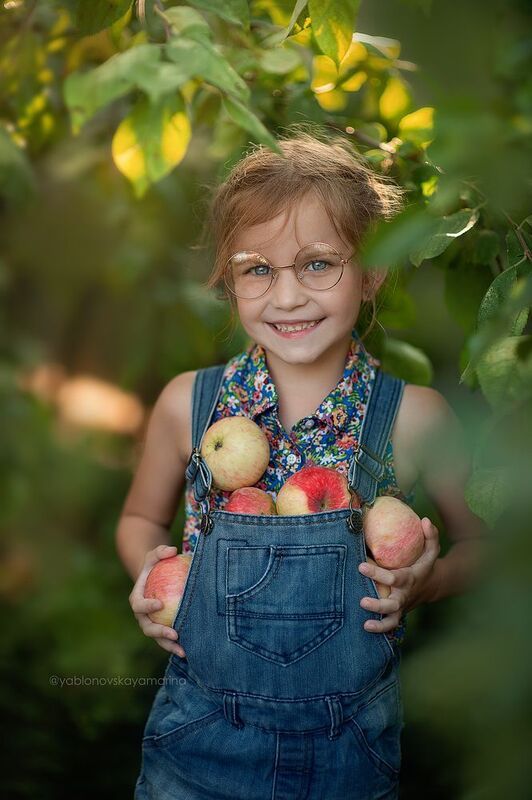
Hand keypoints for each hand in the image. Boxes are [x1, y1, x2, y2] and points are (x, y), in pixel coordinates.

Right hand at [129, 544, 186, 657]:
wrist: (156, 580)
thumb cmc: (155, 565)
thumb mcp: (154, 555)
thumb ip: (160, 551)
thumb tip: (172, 551)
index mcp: (137, 599)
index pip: (139, 605)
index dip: (148, 606)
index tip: (160, 604)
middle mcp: (142, 616)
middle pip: (148, 627)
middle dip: (159, 633)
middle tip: (174, 633)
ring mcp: (152, 624)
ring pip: (158, 638)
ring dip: (169, 646)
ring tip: (183, 651)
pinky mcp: (162, 629)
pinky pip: (169, 639)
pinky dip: (178, 644)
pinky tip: (191, 649)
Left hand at [358, 517, 440, 632]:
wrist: (432, 587)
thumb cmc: (425, 566)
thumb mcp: (431, 550)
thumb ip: (430, 536)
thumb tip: (425, 520)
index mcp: (409, 578)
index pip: (393, 577)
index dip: (377, 572)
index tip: (360, 566)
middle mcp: (404, 595)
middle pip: (392, 604)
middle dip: (377, 604)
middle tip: (362, 601)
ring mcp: (401, 607)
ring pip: (392, 620)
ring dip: (379, 624)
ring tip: (365, 624)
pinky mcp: (397, 614)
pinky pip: (390, 626)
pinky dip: (380, 630)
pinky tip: (366, 628)